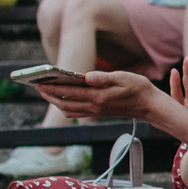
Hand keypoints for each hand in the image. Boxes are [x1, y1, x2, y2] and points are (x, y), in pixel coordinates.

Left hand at [30, 68, 162, 121]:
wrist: (149, 105)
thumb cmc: (138, 88)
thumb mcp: (123, 77)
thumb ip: (103, 77)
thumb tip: (86, 76)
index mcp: (99, 97)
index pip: (70, 92)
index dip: (53, 88)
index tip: (40, 83)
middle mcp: (95, 106)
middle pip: (65, 103)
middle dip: (50, 96)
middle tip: (38, 87)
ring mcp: (96, 111)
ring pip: (69, 110)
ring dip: (56, 102)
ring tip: (47, 92)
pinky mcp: (99, 112)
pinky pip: (77, 113)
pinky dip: (66, 107)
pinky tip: (63, 100)